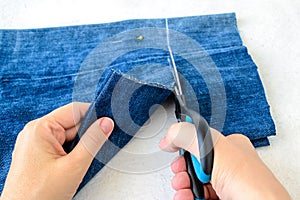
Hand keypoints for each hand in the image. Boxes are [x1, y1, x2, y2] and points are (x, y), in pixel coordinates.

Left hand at [1, 102, 113, 199]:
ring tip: (80, 163)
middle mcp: (36, 132)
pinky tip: (73, 166)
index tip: (109, 123)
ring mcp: (36, 144)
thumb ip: (93, 141)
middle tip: (96, 149)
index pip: (74, 111)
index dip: (94, 115)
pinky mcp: (39, 155)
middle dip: (87, 136)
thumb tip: (107, 122)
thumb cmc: (39, 195)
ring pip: (68, 137)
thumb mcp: (73, 166)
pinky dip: (72, 154)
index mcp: (40, 128)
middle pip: (72, 124)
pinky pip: (61, 147)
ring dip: (79, 147)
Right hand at [159, 122, 290, 199]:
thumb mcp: (214, 148)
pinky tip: (185, 197)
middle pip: (194, 163)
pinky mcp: (222, 199)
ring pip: (195, 182)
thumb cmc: (250, 182)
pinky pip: (198, 195)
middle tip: (181, 173)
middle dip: (182, 170)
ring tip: (183, 189)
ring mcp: (225, 184)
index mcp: (230, 146)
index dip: (185, 146)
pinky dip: (187, 196)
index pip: (201, 139)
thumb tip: (170, 136)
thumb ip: (188, 135)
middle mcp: (228, 165)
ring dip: (183, 185)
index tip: (174, 149)